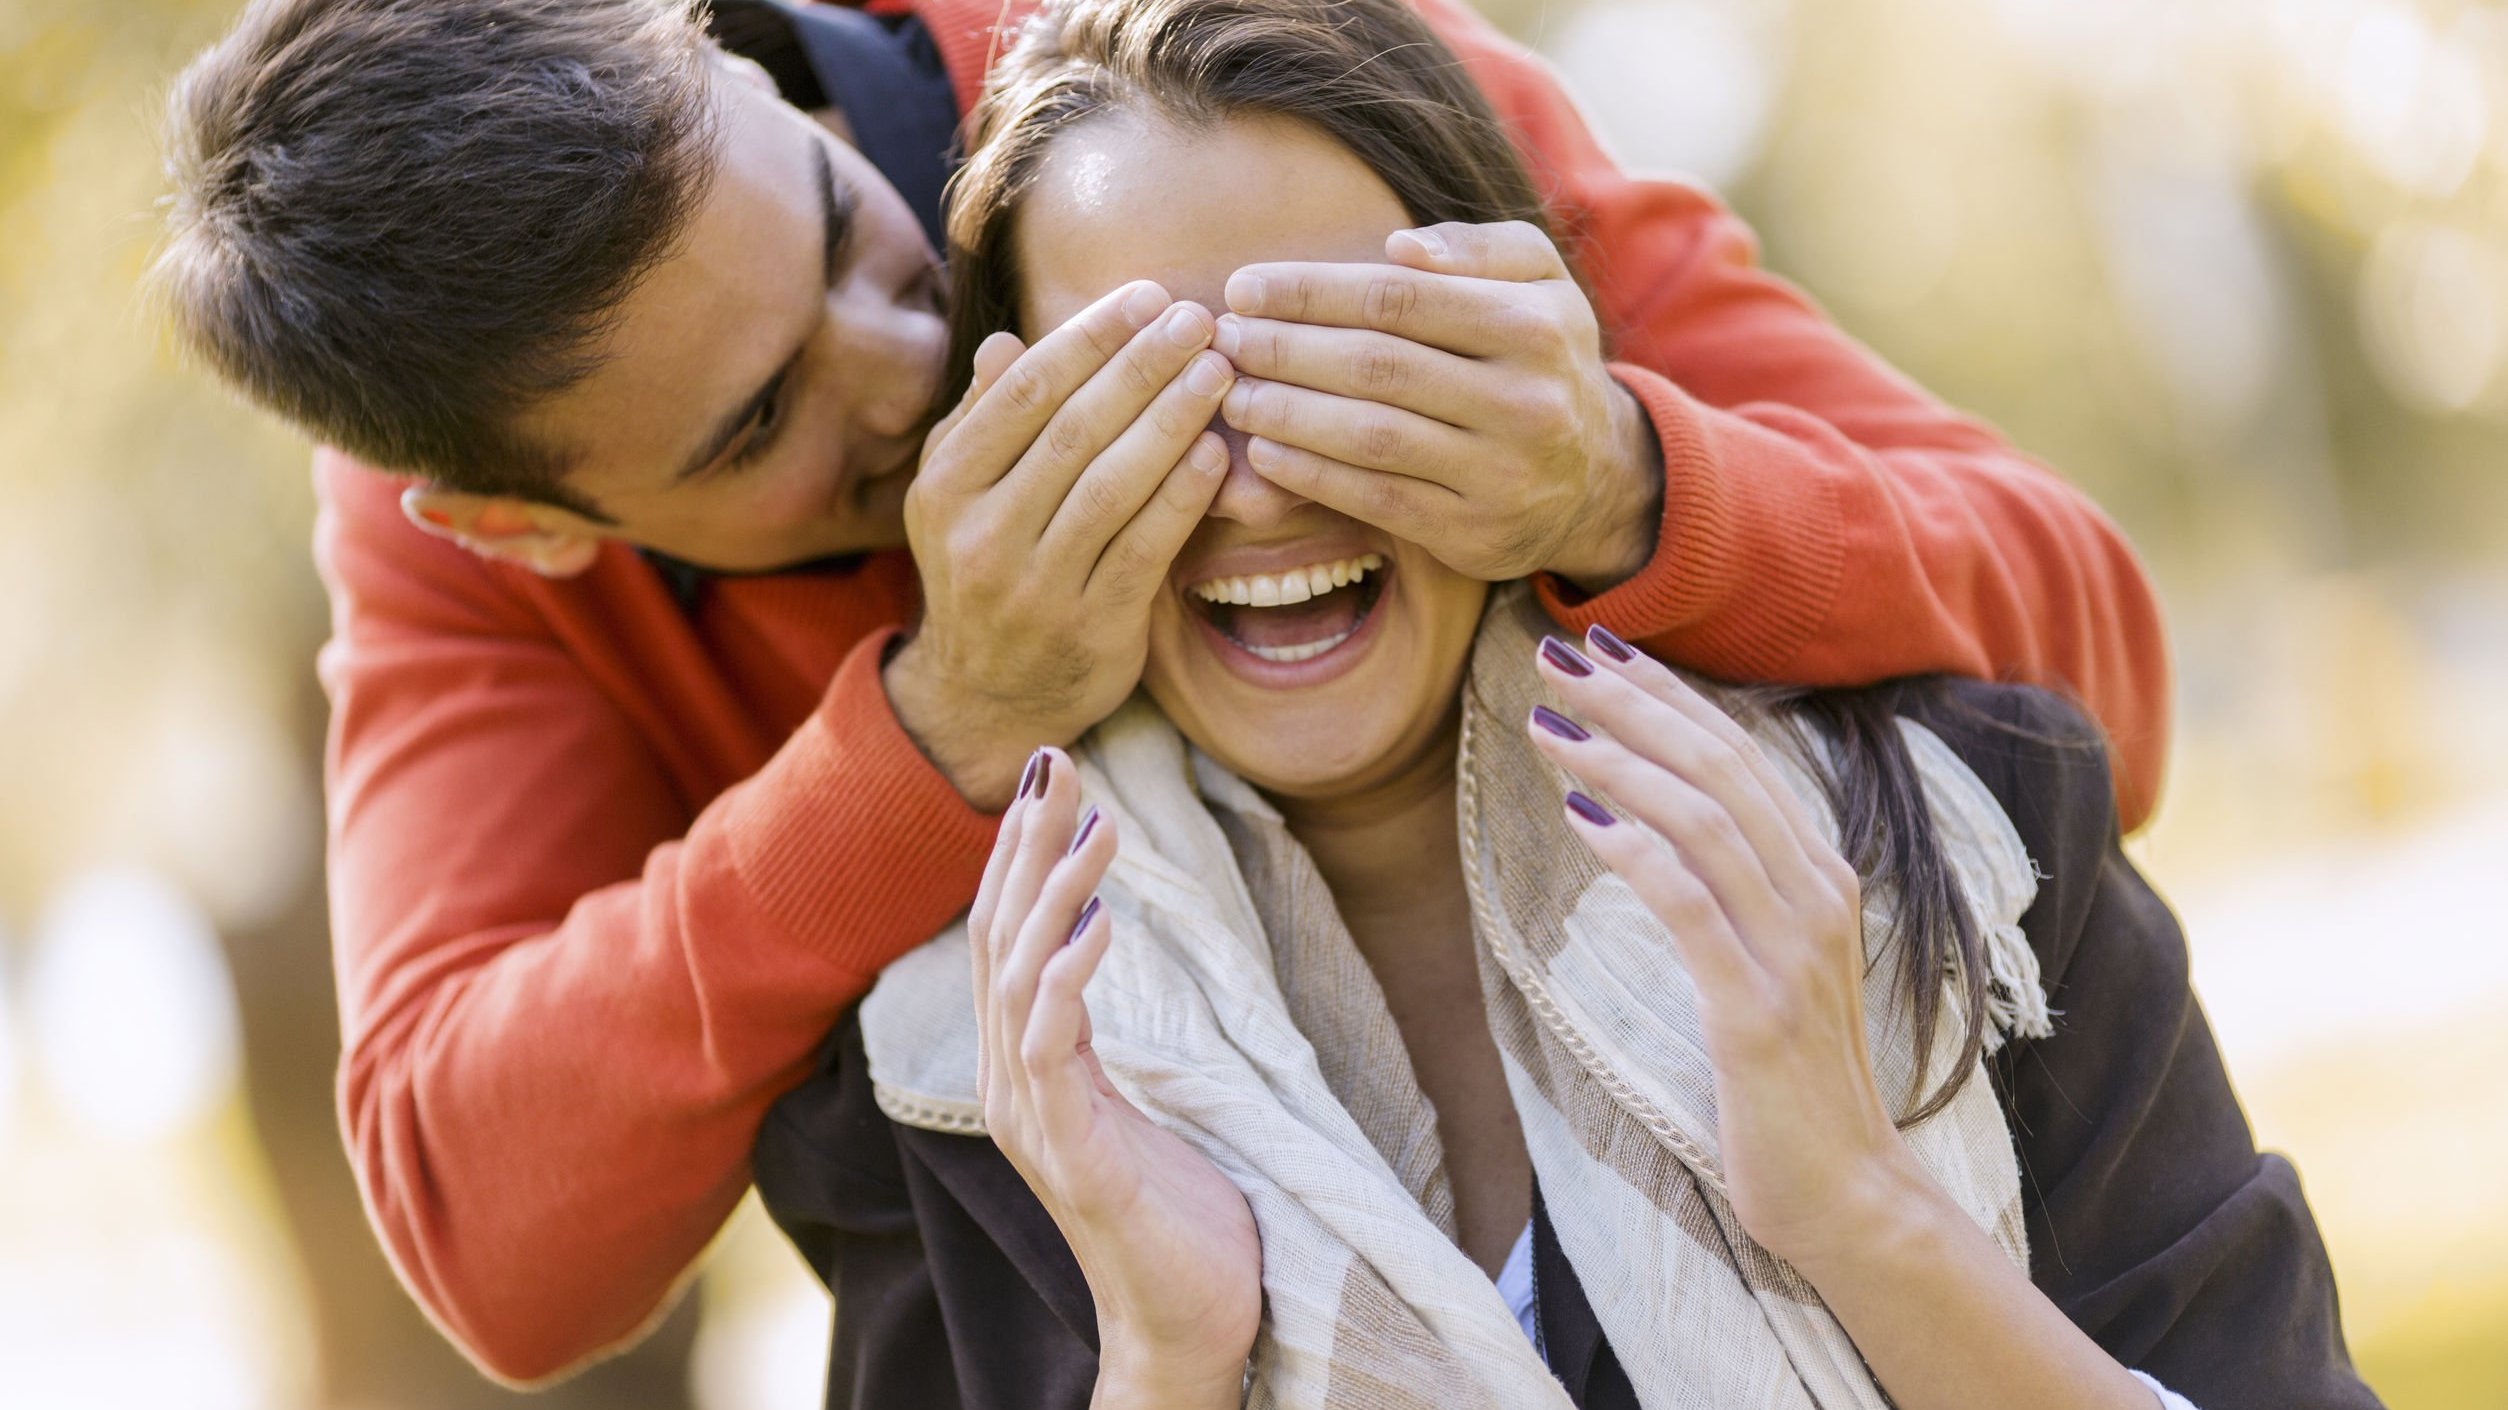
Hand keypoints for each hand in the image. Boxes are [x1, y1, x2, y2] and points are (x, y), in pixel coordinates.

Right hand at [889, 283, 1236, 808]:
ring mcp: (1035, 587)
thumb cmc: (982, 575)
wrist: (984, 700)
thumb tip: (1004, 343)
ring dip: (1171, 420)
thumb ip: (980, 422)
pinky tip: (1217, 455)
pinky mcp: (1091, 629)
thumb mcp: (956, 499)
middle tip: (1198, 317)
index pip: (1025, 393)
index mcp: (945, 487)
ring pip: (1111, 486)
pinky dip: (1182, 498)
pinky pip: (1144, 550)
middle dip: (1142, 365)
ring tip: (1218, 371)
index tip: (1146, 297)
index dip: (1090, 338)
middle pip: (1073, 430)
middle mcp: (981, 535)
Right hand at [972, 751, 1261, 1405]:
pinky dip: (1068, 977)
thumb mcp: (1132, 1101)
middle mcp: (1013, 1084)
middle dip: (1025, 845)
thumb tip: (1096, 939)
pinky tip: (1103, 922)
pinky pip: (1053, 1049)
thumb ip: (1100, 1034)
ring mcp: (1034, 1120)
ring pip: (1017, 978)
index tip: (1047, 774)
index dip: (1018, 854)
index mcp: (1028, 1065)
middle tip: (1057, 760)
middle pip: (998, 937)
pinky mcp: (1071, 1154)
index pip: (1005, 936)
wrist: (1190, 1325)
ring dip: (1055, 893)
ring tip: (1098, 826)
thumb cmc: (1175, 1213)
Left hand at [1213, 220, 1661, 589]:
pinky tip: (1264, 451)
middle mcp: (1524, 400)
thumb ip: (1477, 248)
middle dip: (1286, 349)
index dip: (1312, 291)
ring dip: (1287, 413)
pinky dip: (1312, 475)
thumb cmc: (1541, 359)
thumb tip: (1398, 247)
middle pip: (1378, 365)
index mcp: (1533, 325)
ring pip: (1372, 436)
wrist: (1597, 479)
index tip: (1244, 286)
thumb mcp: (1539, 282)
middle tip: (1223, 338)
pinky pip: (1377, 499)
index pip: (1399, 298)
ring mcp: (1500, 473)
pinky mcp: (1473, 532)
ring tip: (1232, 393)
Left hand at [1525, 628, 1930, 1269]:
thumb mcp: (1769, 963)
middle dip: (1635, 704)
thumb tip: (1653, 820)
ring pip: (1705, 822)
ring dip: (1621, 763)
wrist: (1848, 1193)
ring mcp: (1792, 953)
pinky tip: (1580, 818)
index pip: (1740, 754)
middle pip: (1720, 767)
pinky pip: (1693, 908)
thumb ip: (1732, 890)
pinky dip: (1637, 853)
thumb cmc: (1791, 1080)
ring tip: (1548, 725)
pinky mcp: (1757, 1012)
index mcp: (1821, 877)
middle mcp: (1817, 897)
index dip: (1670, 694)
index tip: (1603, 646)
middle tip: (1555, 656)